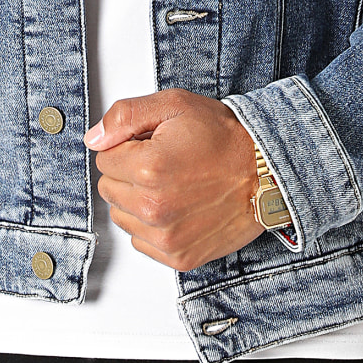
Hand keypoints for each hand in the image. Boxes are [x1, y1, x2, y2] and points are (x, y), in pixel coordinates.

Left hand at [86, 88, 262, 271]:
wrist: (267, 172)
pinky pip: (141, 241)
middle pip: (109, 188)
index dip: (126, 146)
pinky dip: (153, 225)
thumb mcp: (175, 105)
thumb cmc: (225, 137)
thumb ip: (126, 116)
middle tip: (163, 162)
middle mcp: (154, 208)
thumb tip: (94, 137)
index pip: (104, 158)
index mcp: (149, 168)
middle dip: (128, 172)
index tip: (151, 144)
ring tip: (172, 184)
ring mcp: (166, 237)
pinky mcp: (178, 257)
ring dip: (138, 200)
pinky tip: (178, 206)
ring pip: (122, 216)